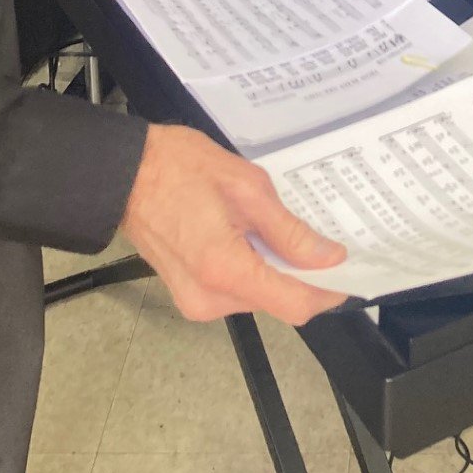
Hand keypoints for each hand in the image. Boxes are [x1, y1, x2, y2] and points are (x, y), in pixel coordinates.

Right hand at [121, 123, 347, 323]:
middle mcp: (210, 298)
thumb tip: (327, 257)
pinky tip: (246, 234)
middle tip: (312, 234)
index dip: (327, 290)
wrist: (126, 173)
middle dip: (300, 273)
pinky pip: (235, 290)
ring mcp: (196, 302)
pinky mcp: (189, 296)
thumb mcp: (247, 187)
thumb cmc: (179, 168)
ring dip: (273, 268)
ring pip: (258, 296)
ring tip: (269, 224)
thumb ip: (288, 230)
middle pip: (278, 301)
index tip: (347, 270)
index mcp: (225, 269)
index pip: (294, 303)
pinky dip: (250, 268)